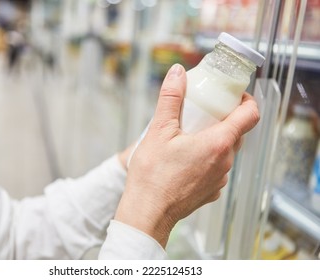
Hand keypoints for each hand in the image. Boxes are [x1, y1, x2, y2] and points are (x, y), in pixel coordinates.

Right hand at [114, 64, 259, 247]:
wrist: (148, 213)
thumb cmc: (152, 174)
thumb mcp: (159, 130)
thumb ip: (170, 98)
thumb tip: (177, 72)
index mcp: (218, 143)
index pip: (250, 115)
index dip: (246, 100)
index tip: (233, 95)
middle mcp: (225, 163)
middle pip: (237, 133)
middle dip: (224, 119)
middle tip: (204, 112)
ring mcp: (220, 179)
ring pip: (226, 152)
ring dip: (214, 140)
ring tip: (190, 136)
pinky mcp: (212, 192)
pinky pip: (217, 169)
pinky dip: (207, 159)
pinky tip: (186, 161)